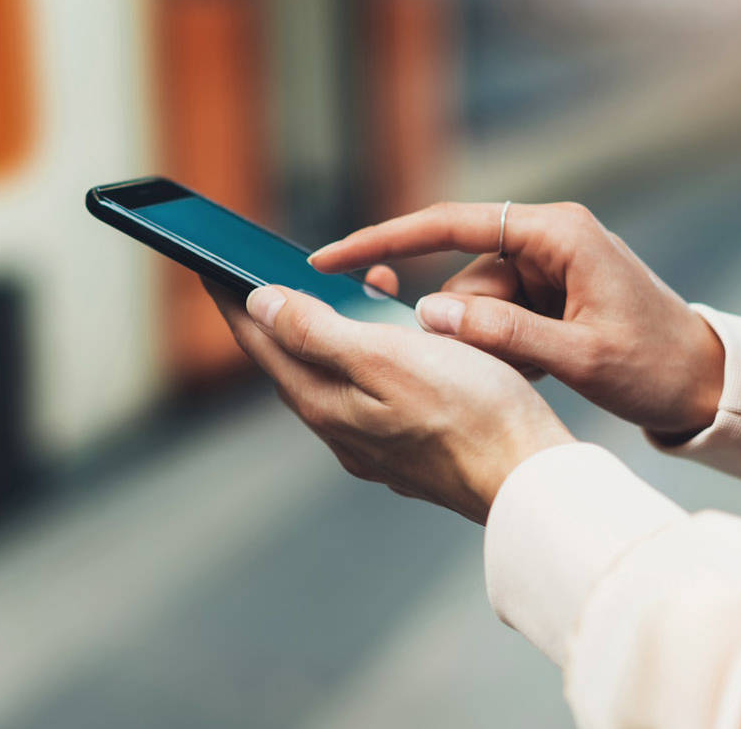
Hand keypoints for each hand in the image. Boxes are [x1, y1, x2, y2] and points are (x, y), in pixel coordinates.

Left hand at [203, 279, 573, 523]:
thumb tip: (260, 304)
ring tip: (359, 289)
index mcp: (326, 404)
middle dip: (282, 313)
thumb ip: (317, 331)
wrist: (531, 476)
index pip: (261, 342)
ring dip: (336, 330)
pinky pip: (373, 394)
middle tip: (272, 271)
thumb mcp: (386, 355)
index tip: (209, 265)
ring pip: (337, 378)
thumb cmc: (471, 410)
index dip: (233, 300)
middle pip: (293, 362)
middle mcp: (341, 431)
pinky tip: (401, 342)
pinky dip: (372, 356)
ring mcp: (375, 446)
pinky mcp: (410, 450)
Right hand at [310, 201, 724, 437]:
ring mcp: (546, 268)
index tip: (328, 258)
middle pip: (461, 278)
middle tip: (501, 370)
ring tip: (540, 375)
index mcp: (556, 233)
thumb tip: (428, 315)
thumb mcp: (581, 357)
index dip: (384, 240)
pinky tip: (541, 372)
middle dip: (461, 329)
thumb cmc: (656, 365)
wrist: (705, 384)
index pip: (449, 225)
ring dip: (489, 348)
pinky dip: (503, 351)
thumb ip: (503, 335)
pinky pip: (496, 320)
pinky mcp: (547, 295)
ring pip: (474, 306)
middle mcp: (546, 239)